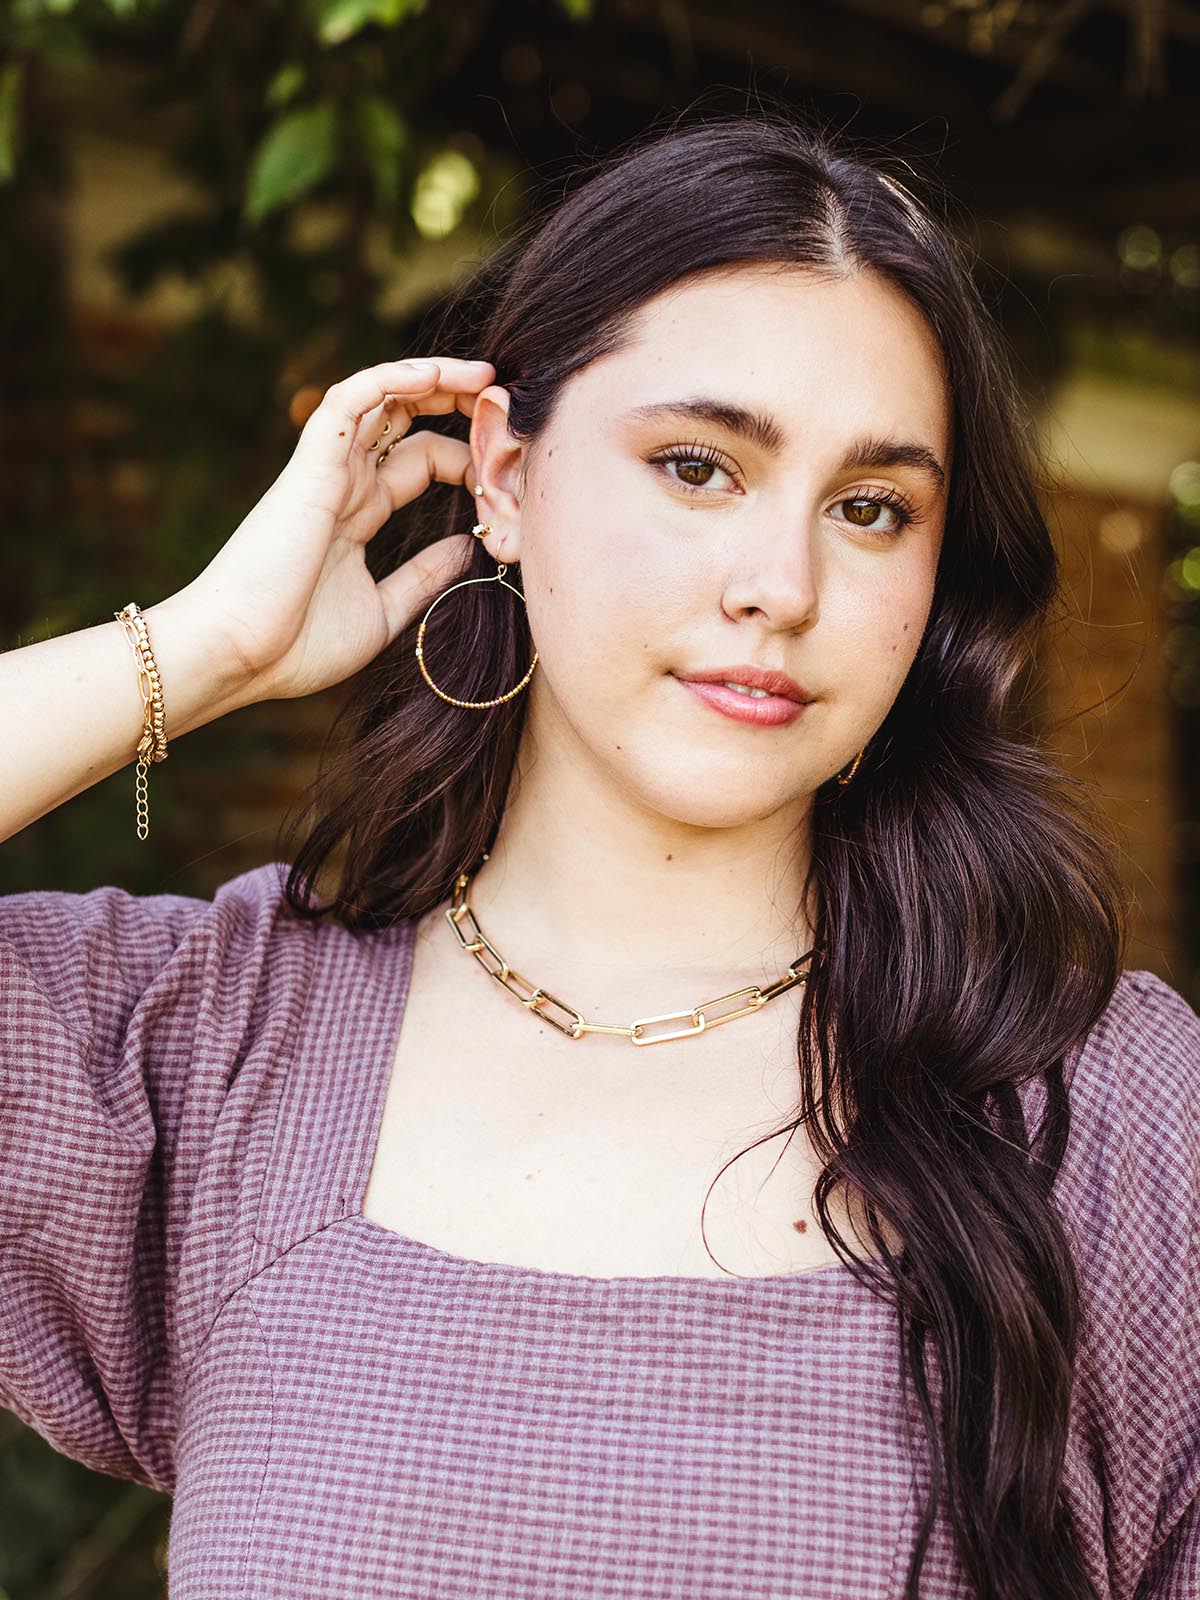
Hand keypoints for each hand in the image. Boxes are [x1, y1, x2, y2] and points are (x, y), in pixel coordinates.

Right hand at [176, 355, 495, 701]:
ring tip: (485, 374)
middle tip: (506, 397)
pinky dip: (389, 378)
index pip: (423, 460)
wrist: (238, 656)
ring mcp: (327, 469)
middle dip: (457, 400)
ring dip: (433, 377)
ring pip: (381, 395)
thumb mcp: (383, 611)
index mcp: (359, 512)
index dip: (468, 457)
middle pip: (406, 417)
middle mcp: (344, 481)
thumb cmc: (297, 646)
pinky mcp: (310, 465)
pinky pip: (349, 400)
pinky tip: (434, 374)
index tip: (508, 476)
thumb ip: (425, 577)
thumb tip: (470, 547)